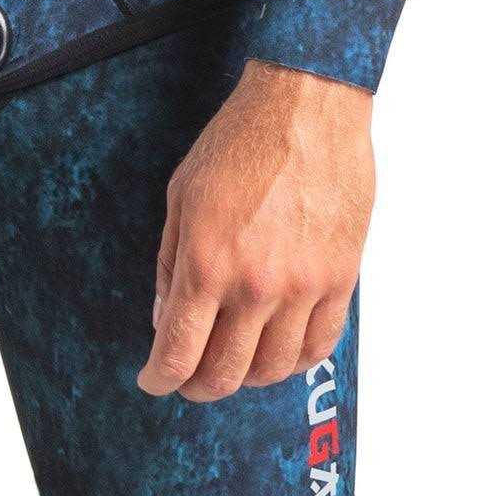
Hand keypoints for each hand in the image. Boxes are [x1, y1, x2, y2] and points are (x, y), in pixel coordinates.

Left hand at [138, 59, 373, 400]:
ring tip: (231, 365)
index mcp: (208, 264)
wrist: (305, 108)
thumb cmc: (237, 142)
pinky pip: (321, 344)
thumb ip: (171, 265)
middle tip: (188, 381)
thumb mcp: (181, 196)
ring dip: (246, 377)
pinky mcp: (342, 278)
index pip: (179, 351)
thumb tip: (166, 318)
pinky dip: (296, 360)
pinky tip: (278, 352)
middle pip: (227, 372)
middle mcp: (257, 285)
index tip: (153, 381)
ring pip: (275, 368)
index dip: (161, 377)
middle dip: (199, 386)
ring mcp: (304, 286)